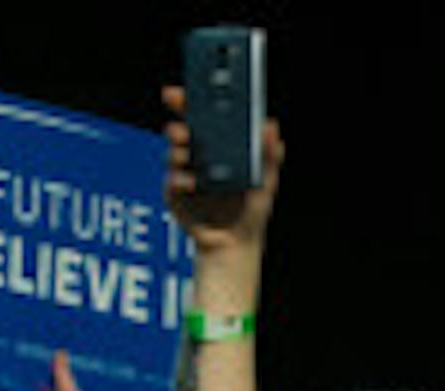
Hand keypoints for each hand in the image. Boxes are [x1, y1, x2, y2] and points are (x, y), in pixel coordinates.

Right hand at [160, 87, 284, 262]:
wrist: (236, 244)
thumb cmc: (251, 211)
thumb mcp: (266, 182)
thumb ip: (271, 155)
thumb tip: (271, 126)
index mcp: (219, 146)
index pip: (202, 116)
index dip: (191, 101)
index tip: (184, 92)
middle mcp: (199, 155)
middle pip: (182, 129)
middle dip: (178, 122)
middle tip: (183, 125)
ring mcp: (185, 173)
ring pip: (174, 152)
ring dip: (177, 149)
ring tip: (186, 153)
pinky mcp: (176, 193)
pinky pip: (173, 180)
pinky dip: (179, 179)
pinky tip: (190, 183)